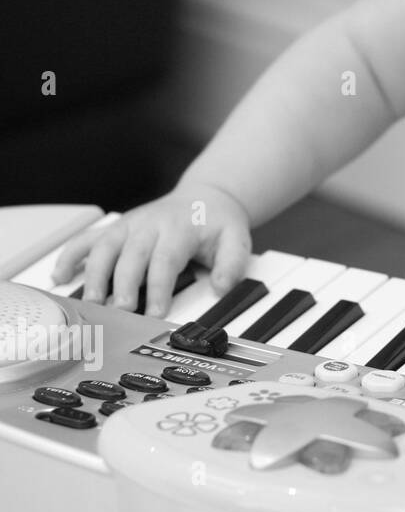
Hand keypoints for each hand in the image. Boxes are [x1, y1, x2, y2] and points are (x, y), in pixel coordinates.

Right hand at [49, 182, 251, 317]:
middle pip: (130, 254)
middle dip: (123, 283)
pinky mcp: (116, 228)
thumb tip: (221, 286)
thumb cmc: (218, 223)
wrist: (206, 198)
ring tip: (90, 302)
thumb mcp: (237, 240)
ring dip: (93, 274)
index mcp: (179, 228)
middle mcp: (149, 224)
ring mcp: (128, 224)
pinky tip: (59, 276)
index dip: (158, 287)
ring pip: (103, 246)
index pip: (165, 259)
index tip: (156, 312)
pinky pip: (87, 239)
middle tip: (120, 310)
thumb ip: (232, 264)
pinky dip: (70, 256)